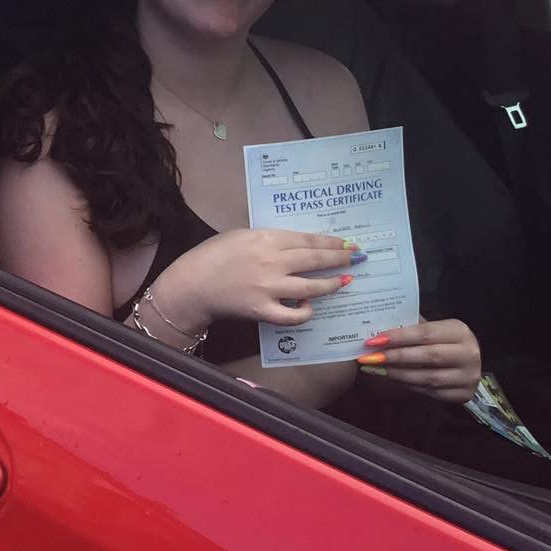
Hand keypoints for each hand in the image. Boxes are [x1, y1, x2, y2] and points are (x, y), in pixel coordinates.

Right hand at [152, 228, 358, 330]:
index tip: (348, 243)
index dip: (332, 242)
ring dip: (332, 284)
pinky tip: (308, 305)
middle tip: (357, 258)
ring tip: (343, 282)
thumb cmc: (213, 255)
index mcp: (266, 238)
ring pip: (312, 287)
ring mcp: (269, 288)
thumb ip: (270, 240)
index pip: (308, 239)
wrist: (192, 284)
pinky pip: (294, 315)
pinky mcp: (263, 311)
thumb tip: (297, 246)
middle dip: (340, 258)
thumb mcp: (241, 236)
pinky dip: (306, 311)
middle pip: (316, 259)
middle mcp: (272, 262)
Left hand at [357, 320, 481, 403]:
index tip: (373, 341)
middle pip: (428, 356)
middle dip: (395, 357)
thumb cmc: (443, 342)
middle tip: (369, 358)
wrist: (468, 363)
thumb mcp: (434, 330)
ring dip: (398, 374)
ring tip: (376, 370)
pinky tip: (392, 379)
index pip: (425, 333)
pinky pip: (431, 392)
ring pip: (428, 378)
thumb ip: (412, 329)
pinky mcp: (464, 394)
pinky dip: (409, 386)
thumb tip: (377, 332)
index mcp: (459, 331)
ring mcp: (468, 376)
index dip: (398, 337)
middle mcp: (469, 353)